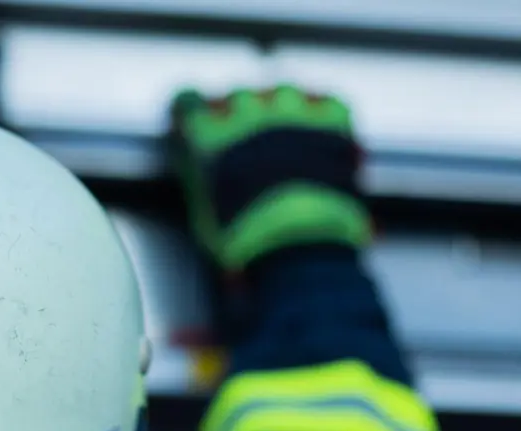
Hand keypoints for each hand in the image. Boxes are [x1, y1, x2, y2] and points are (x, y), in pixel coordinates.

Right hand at [168, 85, 370, 271]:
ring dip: (279, 113)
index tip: (198, 122)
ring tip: (286, 143)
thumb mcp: (203, 214)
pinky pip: (325, 103)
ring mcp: (290, 112)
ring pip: (280, 96)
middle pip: (237, 98)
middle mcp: (246, 113)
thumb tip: (203, 169)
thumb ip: (200, 178)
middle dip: (238, 117)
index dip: (193, 115)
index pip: (189, 103)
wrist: (302, 244)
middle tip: (247, 145)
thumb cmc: (247, 240)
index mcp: (206, 135)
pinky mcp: (331, 119)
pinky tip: (319, 134)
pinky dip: (320, 115)